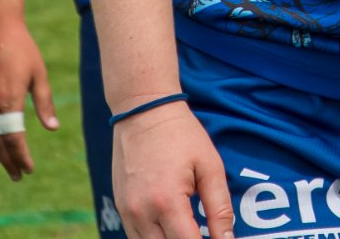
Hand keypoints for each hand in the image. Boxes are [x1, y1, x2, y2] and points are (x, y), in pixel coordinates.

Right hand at [0, 12, 58, 180]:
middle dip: (8, 160)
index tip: (28, 169)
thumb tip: (53, 128)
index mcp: (7, 100)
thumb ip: (44, 102)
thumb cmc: (21, 48)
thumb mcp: (39, 74)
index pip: (13, 139)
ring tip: (6, 161)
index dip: (21, 157)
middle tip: (18, 175)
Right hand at [111, 101, 234, 238]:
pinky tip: (172, 229)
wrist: (143, 112)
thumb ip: (219, 208)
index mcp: (167, 201)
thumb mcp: (210, 167)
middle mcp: (141, 213)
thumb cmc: (181, 135)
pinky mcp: (120, 208)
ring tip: (189, 229)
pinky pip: (137, 237)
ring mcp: (126, 212)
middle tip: (205, 233)